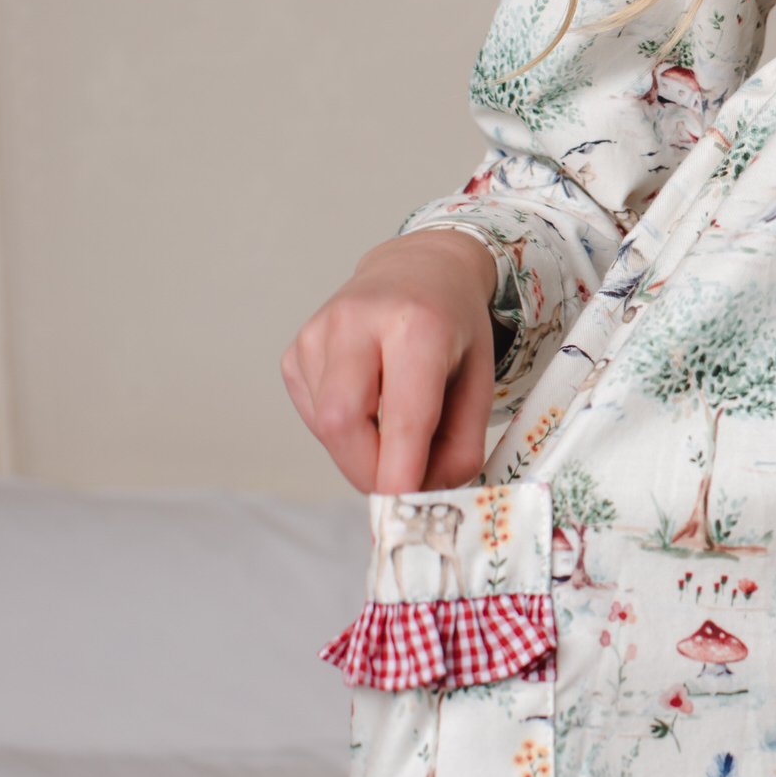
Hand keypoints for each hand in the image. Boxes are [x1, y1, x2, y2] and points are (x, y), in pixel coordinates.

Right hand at [280, 230, 499, 494]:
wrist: (418, 269)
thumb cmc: (453, 328)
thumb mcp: (480, 382)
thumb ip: (460, 446)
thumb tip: (425, 496)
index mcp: (418, 324)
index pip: (403, 413)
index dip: (399, 469)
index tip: (404, 507)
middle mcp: (358, 321)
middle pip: (342, 422)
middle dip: (369, 470)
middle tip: (400, 483)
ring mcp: (317, 334)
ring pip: (326, 427)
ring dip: (360, 449)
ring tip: (394, 420)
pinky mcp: (295, 352)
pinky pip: (314, 416)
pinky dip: (344, 430)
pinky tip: (368, 400)